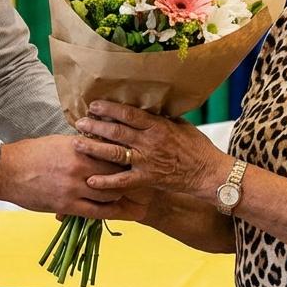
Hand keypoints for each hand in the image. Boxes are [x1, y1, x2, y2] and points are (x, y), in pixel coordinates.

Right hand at [0, 135, 132, 218]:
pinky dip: (111, 212)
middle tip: (144, 182)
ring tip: (136, 199)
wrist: (7, 171)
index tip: (139, 160)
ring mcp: (74, 187)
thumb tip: (100, 146)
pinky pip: (96, 212)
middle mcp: (80, 166)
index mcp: (79, 147)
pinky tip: (120, 212)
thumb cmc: (32, 153)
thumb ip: (82, 146)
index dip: (128, 158)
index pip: (113, 152)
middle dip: (131, 179)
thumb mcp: (59, 142)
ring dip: (122, 197)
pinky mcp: (67, 205)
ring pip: (110, 194)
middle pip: (117, 174)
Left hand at [73, 101, 233, 199]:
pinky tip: (91, 180)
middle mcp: (149, 142)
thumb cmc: (197, 147)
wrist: (208, 173)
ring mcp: (146, 162)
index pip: (128, 113)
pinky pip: (122, 181)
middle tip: (79, 122)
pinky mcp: (147, 179)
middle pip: (116, 131)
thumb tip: (146, 106)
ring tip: (77, 143)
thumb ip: (161, 118)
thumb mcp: (181, 125)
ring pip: (114, 153)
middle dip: (95, 125)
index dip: (109, 108)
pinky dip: (106, 181)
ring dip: (94, 148)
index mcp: (157, 126)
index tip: (94, 105)